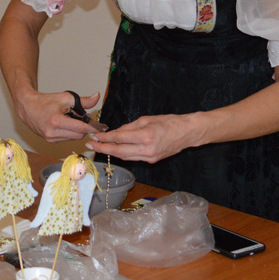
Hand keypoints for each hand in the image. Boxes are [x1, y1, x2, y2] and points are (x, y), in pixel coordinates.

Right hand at [13, 88, 102, 142]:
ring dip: (76, 130)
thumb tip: (97, 97)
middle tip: (82, 118)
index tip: (100, 126)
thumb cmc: (45, 101)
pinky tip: (63, 124)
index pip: (81, 128)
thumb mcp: (65, 97)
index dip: (92, 127)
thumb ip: (83, 100)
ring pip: (73, 138)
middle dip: (83, 127)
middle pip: (79, 135)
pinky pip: (66, 139)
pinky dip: (68, 133)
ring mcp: (50, 138)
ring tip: (70, 119)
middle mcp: (52, 133)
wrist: (27, 107)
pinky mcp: (49, 141)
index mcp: (56, 121)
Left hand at [86, 112, 202, 162]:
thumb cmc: (169, 122)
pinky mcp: (152, 160)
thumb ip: (129, 127)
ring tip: (100, 148)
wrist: (187, 133)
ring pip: (125, 157)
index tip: (95, 136)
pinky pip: (133, 158)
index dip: (105, 138)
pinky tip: (116, 149)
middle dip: (103, 148)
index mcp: (145, 136)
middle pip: (119, 151)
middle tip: (91, 145)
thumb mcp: (147, 119)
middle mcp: (147, 149)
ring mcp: (149, 157)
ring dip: (112, 152)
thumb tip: (116, 132)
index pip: (119, 138)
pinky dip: (123, 154)